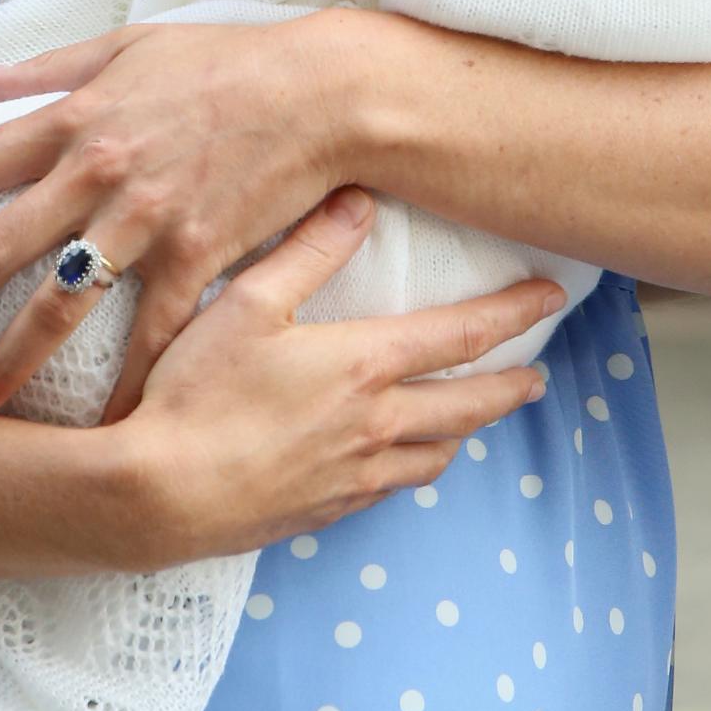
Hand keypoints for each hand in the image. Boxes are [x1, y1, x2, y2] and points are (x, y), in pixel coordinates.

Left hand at [0, 14, 360, 420]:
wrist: (319, 92)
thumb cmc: (226, 61)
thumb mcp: (129, 45)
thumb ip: (48, 67)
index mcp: (74, 120)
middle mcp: (98, 173)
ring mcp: (146, 221)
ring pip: (59, 304)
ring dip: (11, 359)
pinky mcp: (199, 257)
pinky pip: (151, 334)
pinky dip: (125, 382)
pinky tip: (99, 423)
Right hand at [116, 187, 562, 563]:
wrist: (159, 495)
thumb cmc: (197, 392)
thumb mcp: (247, 302)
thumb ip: (309, 250)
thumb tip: (359, 199)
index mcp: (364, 365)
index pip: (461, 335)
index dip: (513, 314)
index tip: (551, 298)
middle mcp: (376, 424)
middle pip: (467, 405)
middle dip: (508, 388)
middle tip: (535, 380)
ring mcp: (355, 475)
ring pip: (435, 454)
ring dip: (463, 431)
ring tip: (472, 418)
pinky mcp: (328, 511)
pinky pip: (393, 487)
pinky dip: (414, 466)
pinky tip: (401, 459)